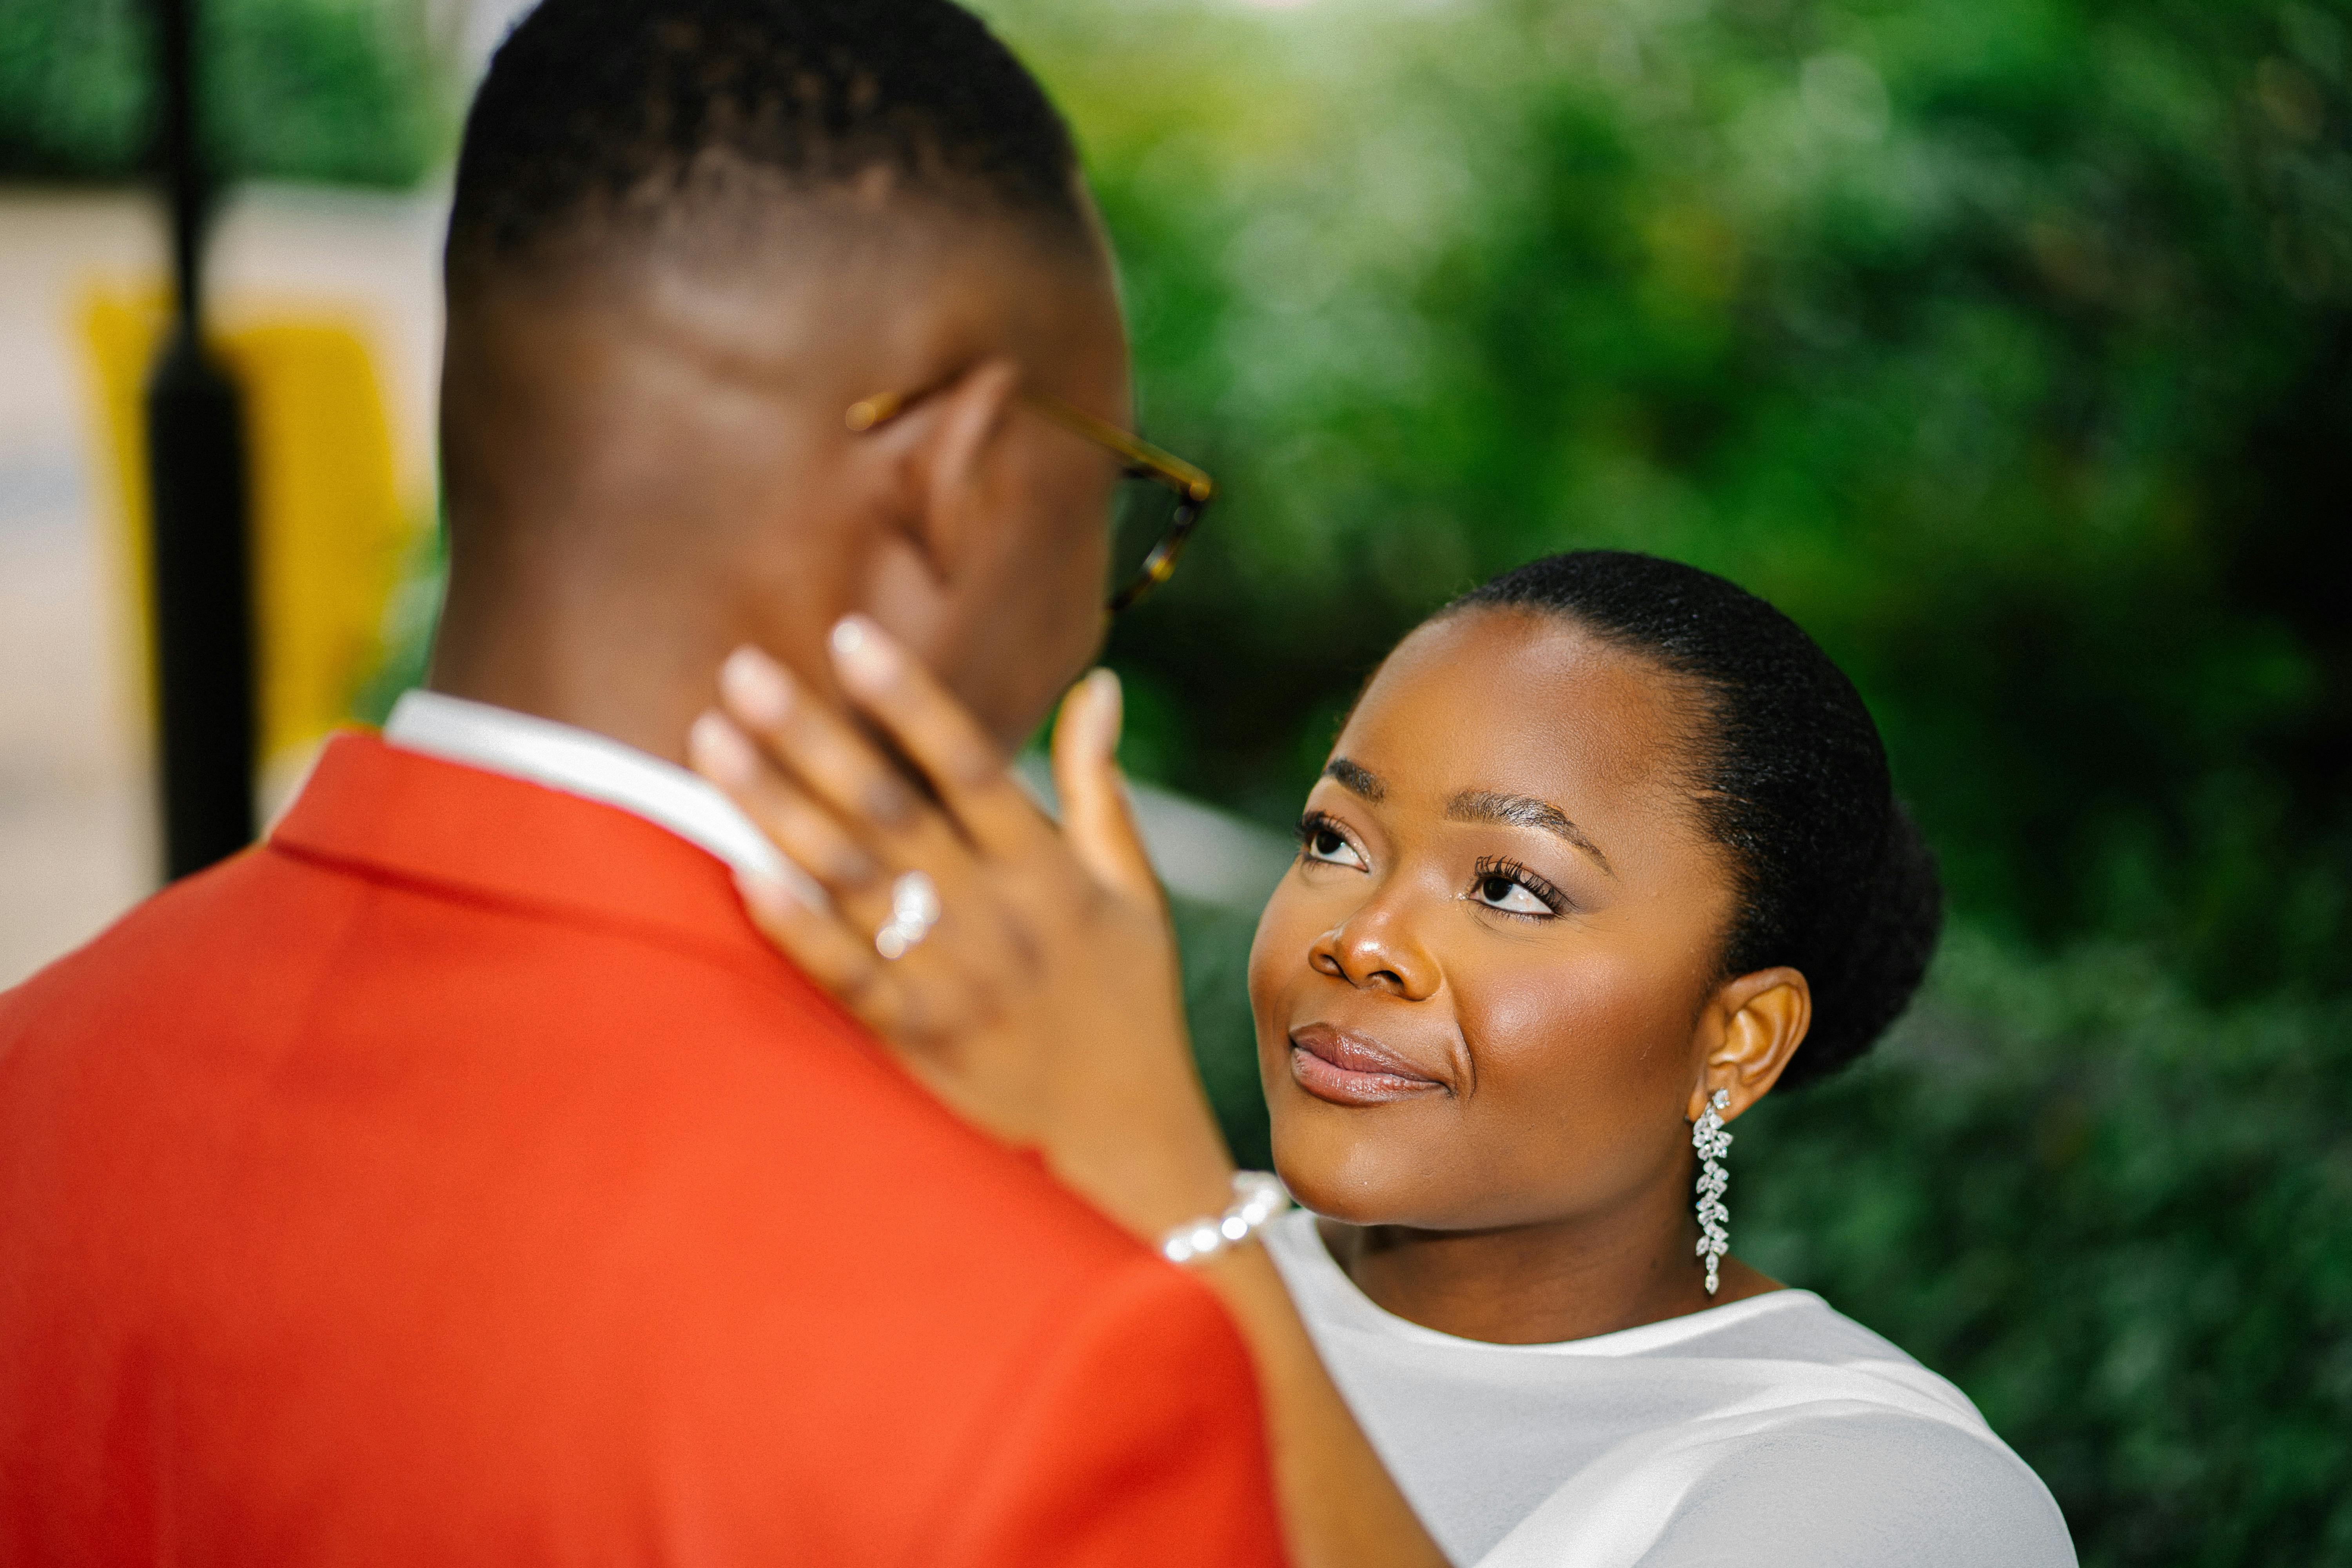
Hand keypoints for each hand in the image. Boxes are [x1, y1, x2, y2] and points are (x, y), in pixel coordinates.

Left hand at [686, 618, 1234, 1241]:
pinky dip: (796, 928)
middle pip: (891, 808)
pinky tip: (741, 874)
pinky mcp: (919, 1044)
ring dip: (777, 808)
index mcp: (1050, 871)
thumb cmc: (1128, 1008)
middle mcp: (1000, 917)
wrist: (1128, 1151)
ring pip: (854, 880)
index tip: (849, 632)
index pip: (971, 762)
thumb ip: (1101, 785)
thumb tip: (1097, 683)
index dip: (909, 696)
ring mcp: (956, 982)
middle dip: (813, 733)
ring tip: (711, 741)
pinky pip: (847, 979)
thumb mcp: (1132, 892)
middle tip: (741, 668)